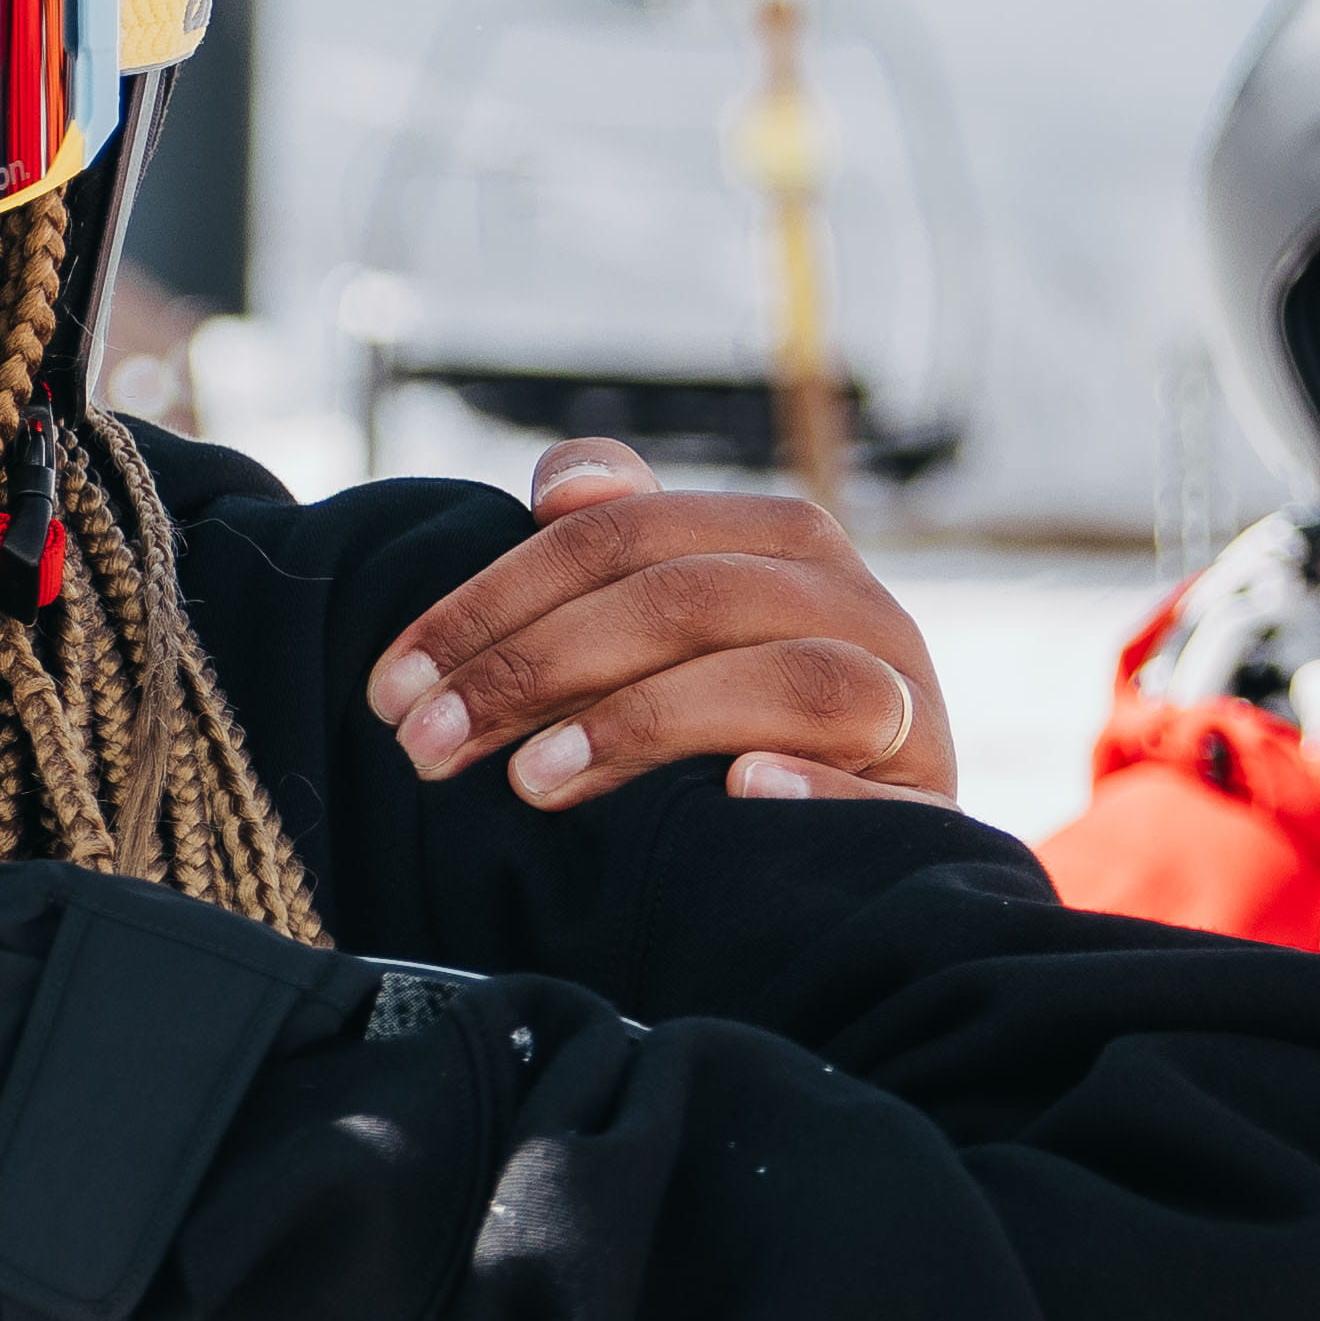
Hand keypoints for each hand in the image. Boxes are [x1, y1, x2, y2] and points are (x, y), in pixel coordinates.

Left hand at [357, 439, 954, 812]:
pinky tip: (736, 794)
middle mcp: (853, 601)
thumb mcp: (680, 620)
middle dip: (532, 671)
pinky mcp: (928, 806)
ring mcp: (903, 701)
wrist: (871, 839)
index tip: (391, 683)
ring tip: (530, 784)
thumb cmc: (740, 715)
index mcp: (780, 539)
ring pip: (779, 678)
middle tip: (426, 745)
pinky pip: (879, 787)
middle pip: (681, 601)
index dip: (490, 600)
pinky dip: (812, 788)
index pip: (618, 536)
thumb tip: (557, 481)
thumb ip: (619, 542)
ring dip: (642, 724)